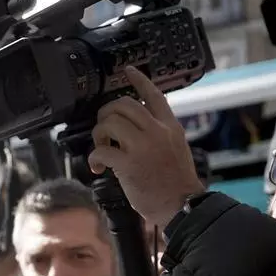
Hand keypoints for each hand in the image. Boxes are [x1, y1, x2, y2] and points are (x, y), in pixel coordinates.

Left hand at [88, 67, 205, 227]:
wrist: (182, 204)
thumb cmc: (175, 181)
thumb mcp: (175, 148)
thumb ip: (159, 133)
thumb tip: (138, 123)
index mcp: (170, 126)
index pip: (154, 96)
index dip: (139, 81)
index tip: (128, 71)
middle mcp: (157, 132)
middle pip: (124, 104)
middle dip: (106, 113)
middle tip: (104, 129)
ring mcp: (143, 146)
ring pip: (110, 123)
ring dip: (98, 134)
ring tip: (102, 148)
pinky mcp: (128, 164)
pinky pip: (101, 150)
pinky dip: (94, 158)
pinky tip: (97, 167)